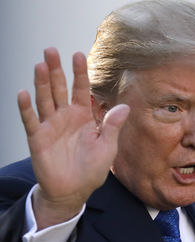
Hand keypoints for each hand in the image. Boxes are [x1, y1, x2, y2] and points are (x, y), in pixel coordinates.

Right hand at [17, 48, 129, 227]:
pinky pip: (30, 120)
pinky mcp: (37, 138)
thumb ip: (112, 126)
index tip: (78, 54)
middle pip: (59, 88)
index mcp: (83, 116)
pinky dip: (26, 108)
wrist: (74, 190)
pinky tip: (23, 93)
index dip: (79, 73)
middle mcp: (65, 117)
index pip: (81, 90)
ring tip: (41, 65)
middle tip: (51, 50)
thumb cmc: (91, 169)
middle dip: (56, 70)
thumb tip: (125, 106)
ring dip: (41, 83)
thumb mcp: (107, 148)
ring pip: (44, 99)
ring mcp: (50, 125)